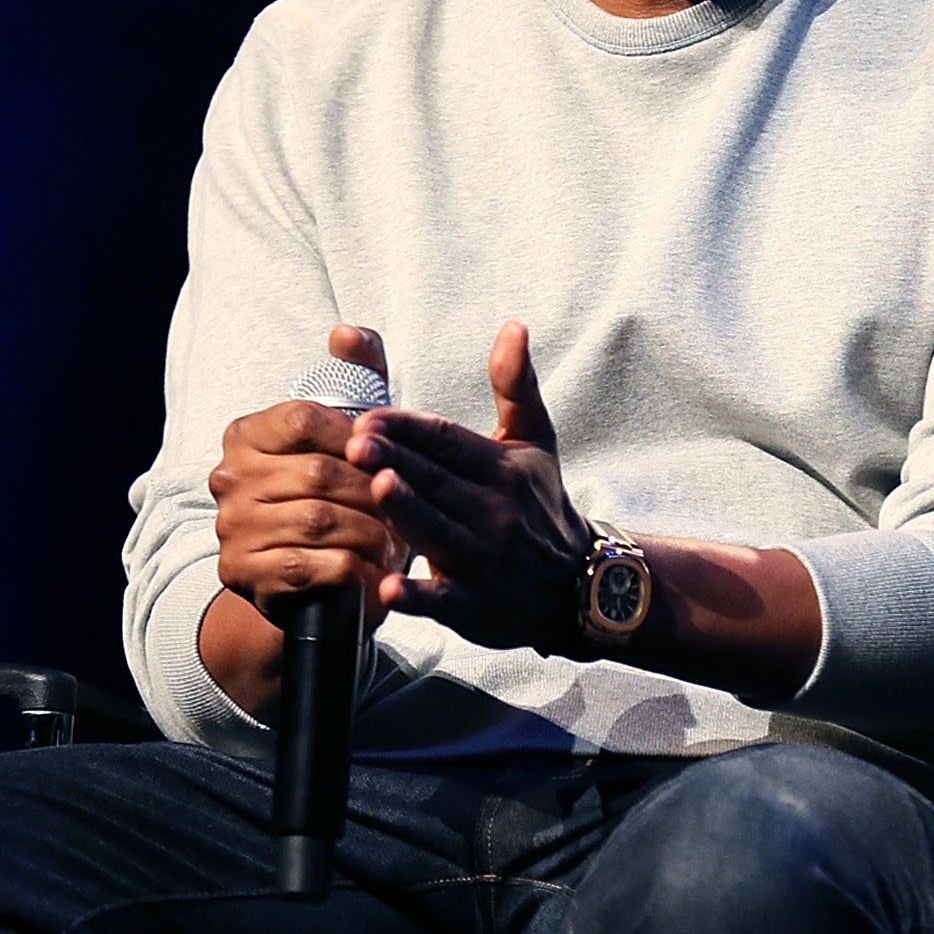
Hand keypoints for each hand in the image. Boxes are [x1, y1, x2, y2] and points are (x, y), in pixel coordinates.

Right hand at [210, 324, 408, 624]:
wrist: (313, 580)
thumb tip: (347, 332)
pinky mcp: (242, 574)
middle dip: (372, 491)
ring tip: (398, 538)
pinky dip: (350, 567)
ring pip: (317, 521)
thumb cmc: (342, 494)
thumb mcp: (354, 433)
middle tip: (408, 506)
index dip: (358, 437)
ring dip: (368, 531)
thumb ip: (358, 376)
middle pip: (317, 473)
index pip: (305, 418)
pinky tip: (373, 568)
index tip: (392, 457)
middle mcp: (228, 476)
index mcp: (246, 434)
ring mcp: (231, 527)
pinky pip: (307, 566)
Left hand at [350, 320, 593, 654]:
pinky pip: (445, 600)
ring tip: (376, 488)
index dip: (409, 427)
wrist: (578, 586)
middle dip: (396, 460)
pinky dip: (420, 596)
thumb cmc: (541, 506)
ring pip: (439, 532)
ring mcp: (486, 561)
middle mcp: (494, 512)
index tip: (370, 415)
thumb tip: (513, 326)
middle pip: (437, 481)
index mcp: (501, 469)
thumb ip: (515, 385)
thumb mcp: (535, 441)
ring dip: (409, 511)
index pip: (448, 440)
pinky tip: (391, 589)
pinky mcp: (476, 606)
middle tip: (356, 440)